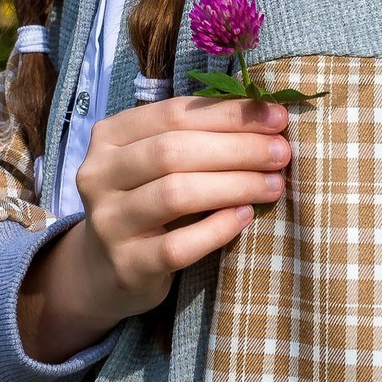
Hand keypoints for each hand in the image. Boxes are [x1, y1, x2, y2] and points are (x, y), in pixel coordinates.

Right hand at [19, 96, 289, 359]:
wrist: (103, 269)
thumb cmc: (144, 198)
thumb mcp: (155, 159)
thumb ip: (195, 135)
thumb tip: (265, 114)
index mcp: (110, 136)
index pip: (174, 114)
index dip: (228, 113)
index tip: (276, 116)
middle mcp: (99, 174)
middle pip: (174, 150)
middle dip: (237, 148)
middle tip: (281, 152)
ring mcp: (108, 222)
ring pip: (176, 194)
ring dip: (234, 185)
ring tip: (274, 184)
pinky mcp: (126, 265)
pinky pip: (178, 246)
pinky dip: (217, 228)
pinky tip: (245, 217)